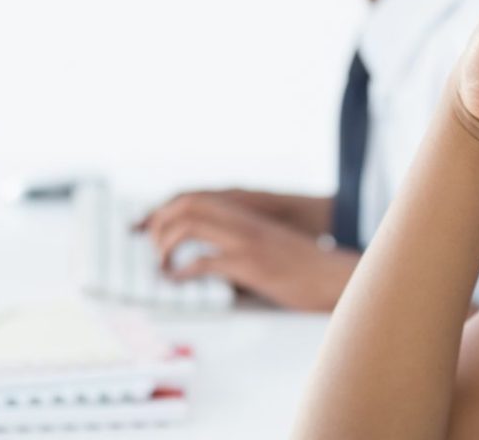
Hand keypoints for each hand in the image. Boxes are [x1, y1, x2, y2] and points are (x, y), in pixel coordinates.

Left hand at [139, 193, 355, 310]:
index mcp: (246, 214)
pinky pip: (203, 262)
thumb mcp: (268, 245)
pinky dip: (181, 272)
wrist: (333, 275)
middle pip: (186, 204)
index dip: (164, 209)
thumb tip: (205, 261)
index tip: (145, 226)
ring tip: (161, 265)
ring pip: (189, 224)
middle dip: (158, 223)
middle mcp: (243, 220)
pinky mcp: (249, 264)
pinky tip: (177, 281)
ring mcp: (245, 240)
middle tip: (152, 247)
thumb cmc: (303, 267)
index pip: (195, 197)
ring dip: (165, 245)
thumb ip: (239, 244)